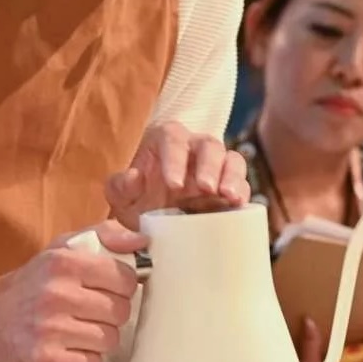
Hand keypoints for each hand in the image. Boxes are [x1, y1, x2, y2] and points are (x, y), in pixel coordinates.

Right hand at [0, 220, 144, 361]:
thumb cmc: (33, 283)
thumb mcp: (62, 248)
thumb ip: (105, 235)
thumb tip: (142, 241)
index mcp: (65, 262)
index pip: (125, 278)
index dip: (123, 286)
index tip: (109, 289)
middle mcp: (57, 294)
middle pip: (120, 312)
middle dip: (111, 314)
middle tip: (92, 312)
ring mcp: (49, 330)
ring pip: (109, 340)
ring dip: (99, 338)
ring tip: (79, 330)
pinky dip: (85, 360)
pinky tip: (69, 348)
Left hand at [104, 121, 249, 230]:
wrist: (158, 223)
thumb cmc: (140, 200)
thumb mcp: (122, 198)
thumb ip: (120, 187)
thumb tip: (132, 177)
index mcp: (166, 142)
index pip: (173, 138)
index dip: (174, 158)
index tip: (172, 184)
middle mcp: (195, 148)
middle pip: (209, 144)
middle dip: (208, 166)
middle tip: (205, 188)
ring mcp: (216, 166)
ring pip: (231, 159)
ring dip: (232, 176)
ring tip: (229, 196)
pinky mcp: (230, 186)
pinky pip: (242, 182)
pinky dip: (242, 191)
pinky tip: (238, 205)